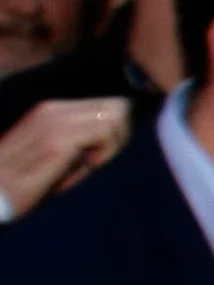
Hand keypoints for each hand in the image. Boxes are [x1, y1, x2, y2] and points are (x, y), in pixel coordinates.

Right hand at [0, 97, 129, 217]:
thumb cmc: (22, 180)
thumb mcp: (53, 154)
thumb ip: (78, 140)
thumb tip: (116, 136)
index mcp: (51, 111)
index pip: (104, 104)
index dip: (116, 130)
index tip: (103, 153)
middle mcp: (53, 110)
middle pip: (115, 106)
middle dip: (120, 134)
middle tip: (103, 159)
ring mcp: (54, 122)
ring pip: (114, 116)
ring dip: (113, 144)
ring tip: (93, 164)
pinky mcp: (56, 140)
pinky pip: (104, 132)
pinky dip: (106, 151)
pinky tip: (90, 166)